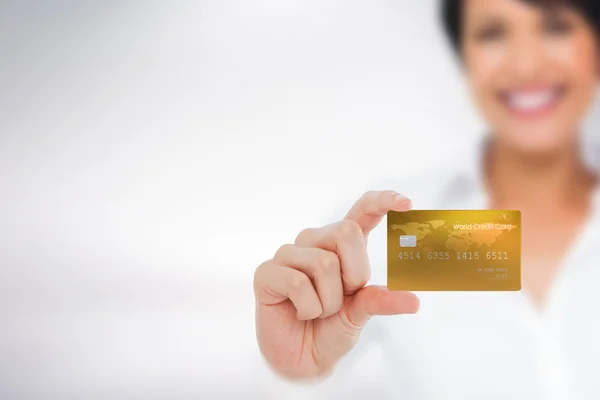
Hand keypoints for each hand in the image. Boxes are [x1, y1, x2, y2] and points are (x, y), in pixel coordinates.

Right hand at [254, 191, 419, 379]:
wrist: (304, 360)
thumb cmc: (331, 329)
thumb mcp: (361, 314)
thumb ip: (379, 300)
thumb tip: (412, 301)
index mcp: (341, 245)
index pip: (361, 211)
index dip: (382, 201)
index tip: (406, 204)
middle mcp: (314, 242)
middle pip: (346, 232)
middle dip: (354, 274)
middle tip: (343, 297)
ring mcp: (289, 255)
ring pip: (324, 263)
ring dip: (329, 301)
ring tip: (317, 311)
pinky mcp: (267, 272)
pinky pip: (297, 282)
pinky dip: (308, 308)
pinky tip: (299, 312)